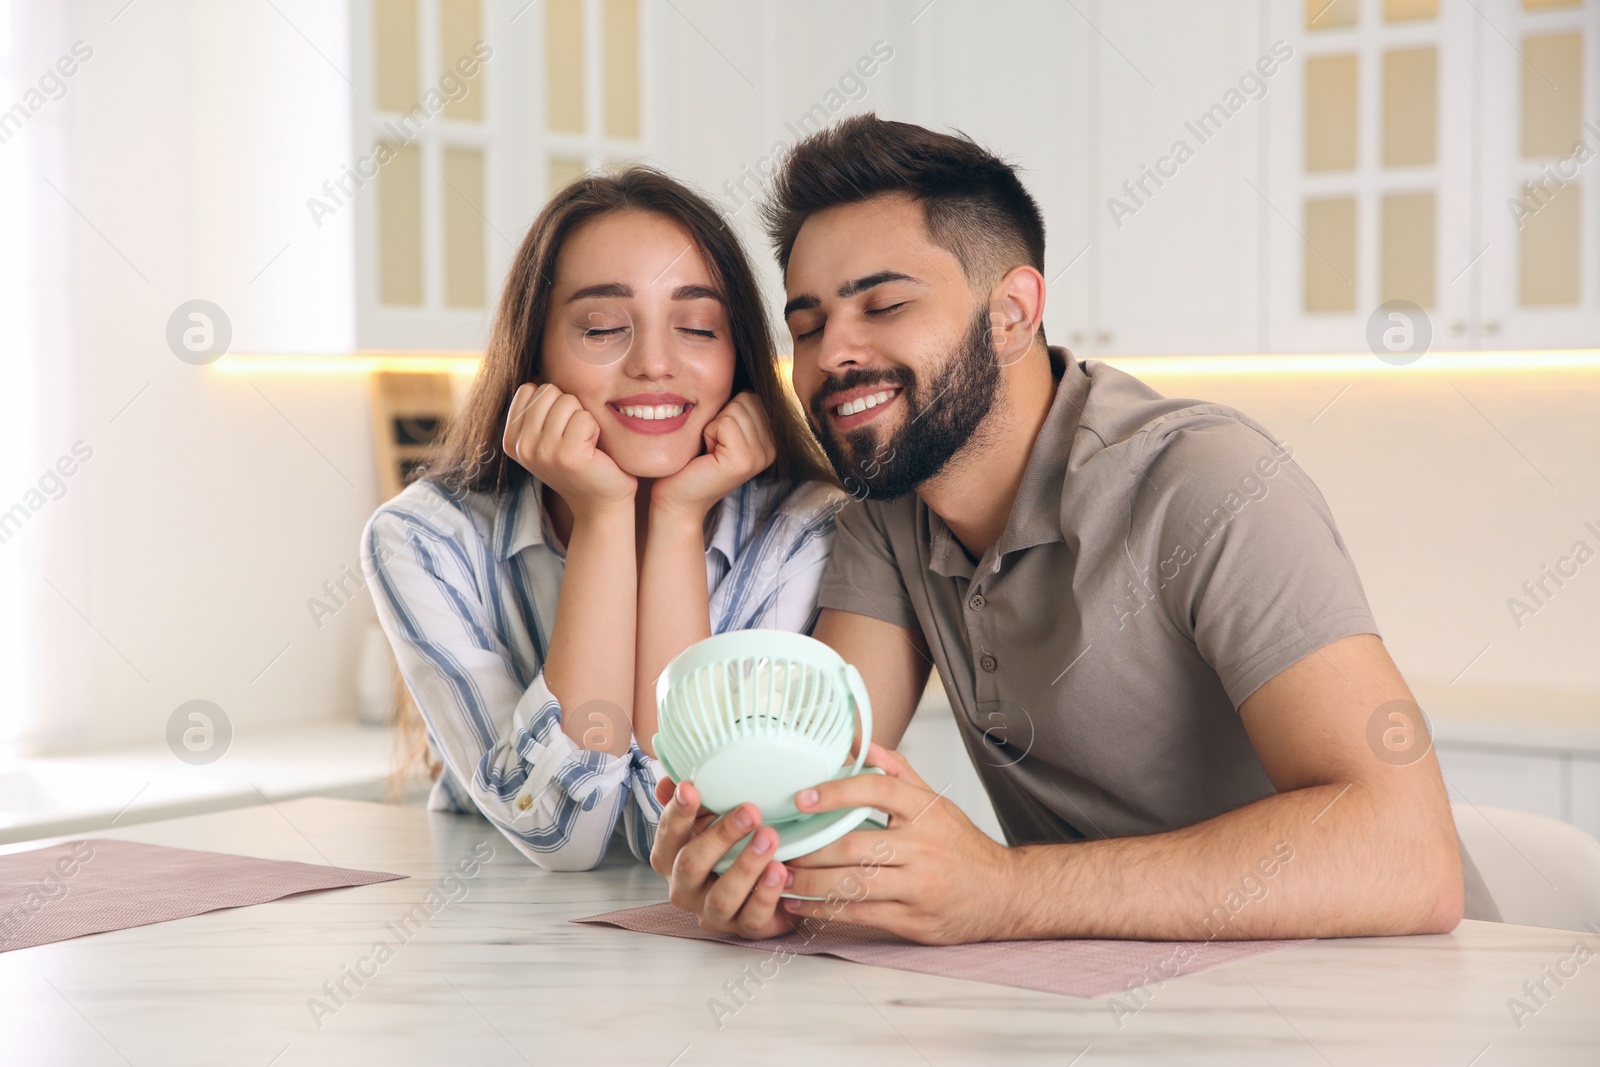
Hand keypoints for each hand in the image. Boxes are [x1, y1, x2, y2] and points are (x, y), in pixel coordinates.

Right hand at [503, 383, 634, 516]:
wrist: (601, 500)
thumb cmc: (580, 460)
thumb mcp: (548, 434)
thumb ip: (537, 407)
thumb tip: (536, 369)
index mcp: (511, 439)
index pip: (530, 388)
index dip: (554, 403)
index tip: (560, 431)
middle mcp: (521, 446)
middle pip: (549, 391)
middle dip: (570, 409)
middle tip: (575, 438)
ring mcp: (541, 451)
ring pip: (568, 401)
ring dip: (583, 419)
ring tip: (584, 444)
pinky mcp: (566, 455)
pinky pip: (585, 417)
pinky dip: (595, 429)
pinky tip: (593, 451)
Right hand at [650, 776, 797, 939]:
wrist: (766, 887)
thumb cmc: (730, 847)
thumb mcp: (711, 819)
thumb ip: (693, 801)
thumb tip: (670, 779)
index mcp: (671, 858)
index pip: (668, 834)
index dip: (678, 811)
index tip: (690, 788)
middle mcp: (684, 888)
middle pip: (692, 864)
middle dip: (721, 836)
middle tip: (750, 811)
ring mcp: (712, 912)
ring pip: (722, 896)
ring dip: (746, 864)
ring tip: (769, 838)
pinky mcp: (743, 928)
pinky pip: (752, 916)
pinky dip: (766, 893)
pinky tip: (781, 871)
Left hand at [651, 391, 774, 518]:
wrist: (676, 497)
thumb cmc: (691, 461)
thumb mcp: (720, 428)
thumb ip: (736, 406)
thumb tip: (739, 368)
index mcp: (770, 439)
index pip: (753, 395)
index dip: (726, 409)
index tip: (718, 437)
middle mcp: (772, 448)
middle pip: (746, 399)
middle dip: (721, 415)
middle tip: (712, 444)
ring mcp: (762, 456)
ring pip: (736, 409)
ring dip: (713, 425)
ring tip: (709, 449)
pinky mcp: (745, 460)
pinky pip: (726, 422)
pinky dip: (709, 433)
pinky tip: (707, 454)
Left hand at [780, 743, 1020, 944]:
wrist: (1003, 894)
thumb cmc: (961, 846)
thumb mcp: (936, 802)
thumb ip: (896, 772)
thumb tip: (859, 743)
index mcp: (927, 811)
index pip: (879, 791)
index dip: (837, 792)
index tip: (801, 797)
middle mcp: (924, 847)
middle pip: (855, 844)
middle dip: (810, 849)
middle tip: (776, 846)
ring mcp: (919, 887)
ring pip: (853, 884)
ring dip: (809, 883)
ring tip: (778, 877)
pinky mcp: (913, 920)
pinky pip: (860, 914)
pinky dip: (824, 910)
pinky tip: (799, 904)